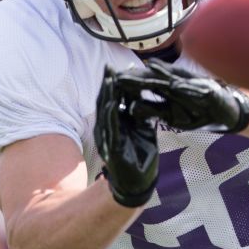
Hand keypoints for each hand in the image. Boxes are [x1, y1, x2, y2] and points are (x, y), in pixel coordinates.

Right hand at [95, 66, 159, 207]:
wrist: (140, 181)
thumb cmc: (140, 154)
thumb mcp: (142, 128)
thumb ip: (140, 113)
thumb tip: (142, 95)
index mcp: (116, 123)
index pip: (113, 99)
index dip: (115, 83)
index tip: (118, 67)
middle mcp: (109, 128)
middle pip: (106, 102)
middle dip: (107, 84)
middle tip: (109, 67)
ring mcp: (109, 138)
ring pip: (106, 113)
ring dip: (107, 97)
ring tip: (108, 79)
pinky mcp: (113, 148)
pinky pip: (111, 130)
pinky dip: (111, 117)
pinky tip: (111, 105)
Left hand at [114, 59, 248, 132]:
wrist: (226, 113)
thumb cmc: (197, 112)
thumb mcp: (171, 115)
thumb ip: (153, 109)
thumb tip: (132, 108)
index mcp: (167, 89)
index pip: (145, 84)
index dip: (130, 82)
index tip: (112, 81)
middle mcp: (178, 83)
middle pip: (155, 78)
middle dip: (137, 76)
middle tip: (118, 74)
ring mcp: (192, 84)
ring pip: (171, 79)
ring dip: (157, 76)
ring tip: (141, 72)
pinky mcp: (206, 90)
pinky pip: (193, 88)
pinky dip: (183, 85)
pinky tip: (172, 83)